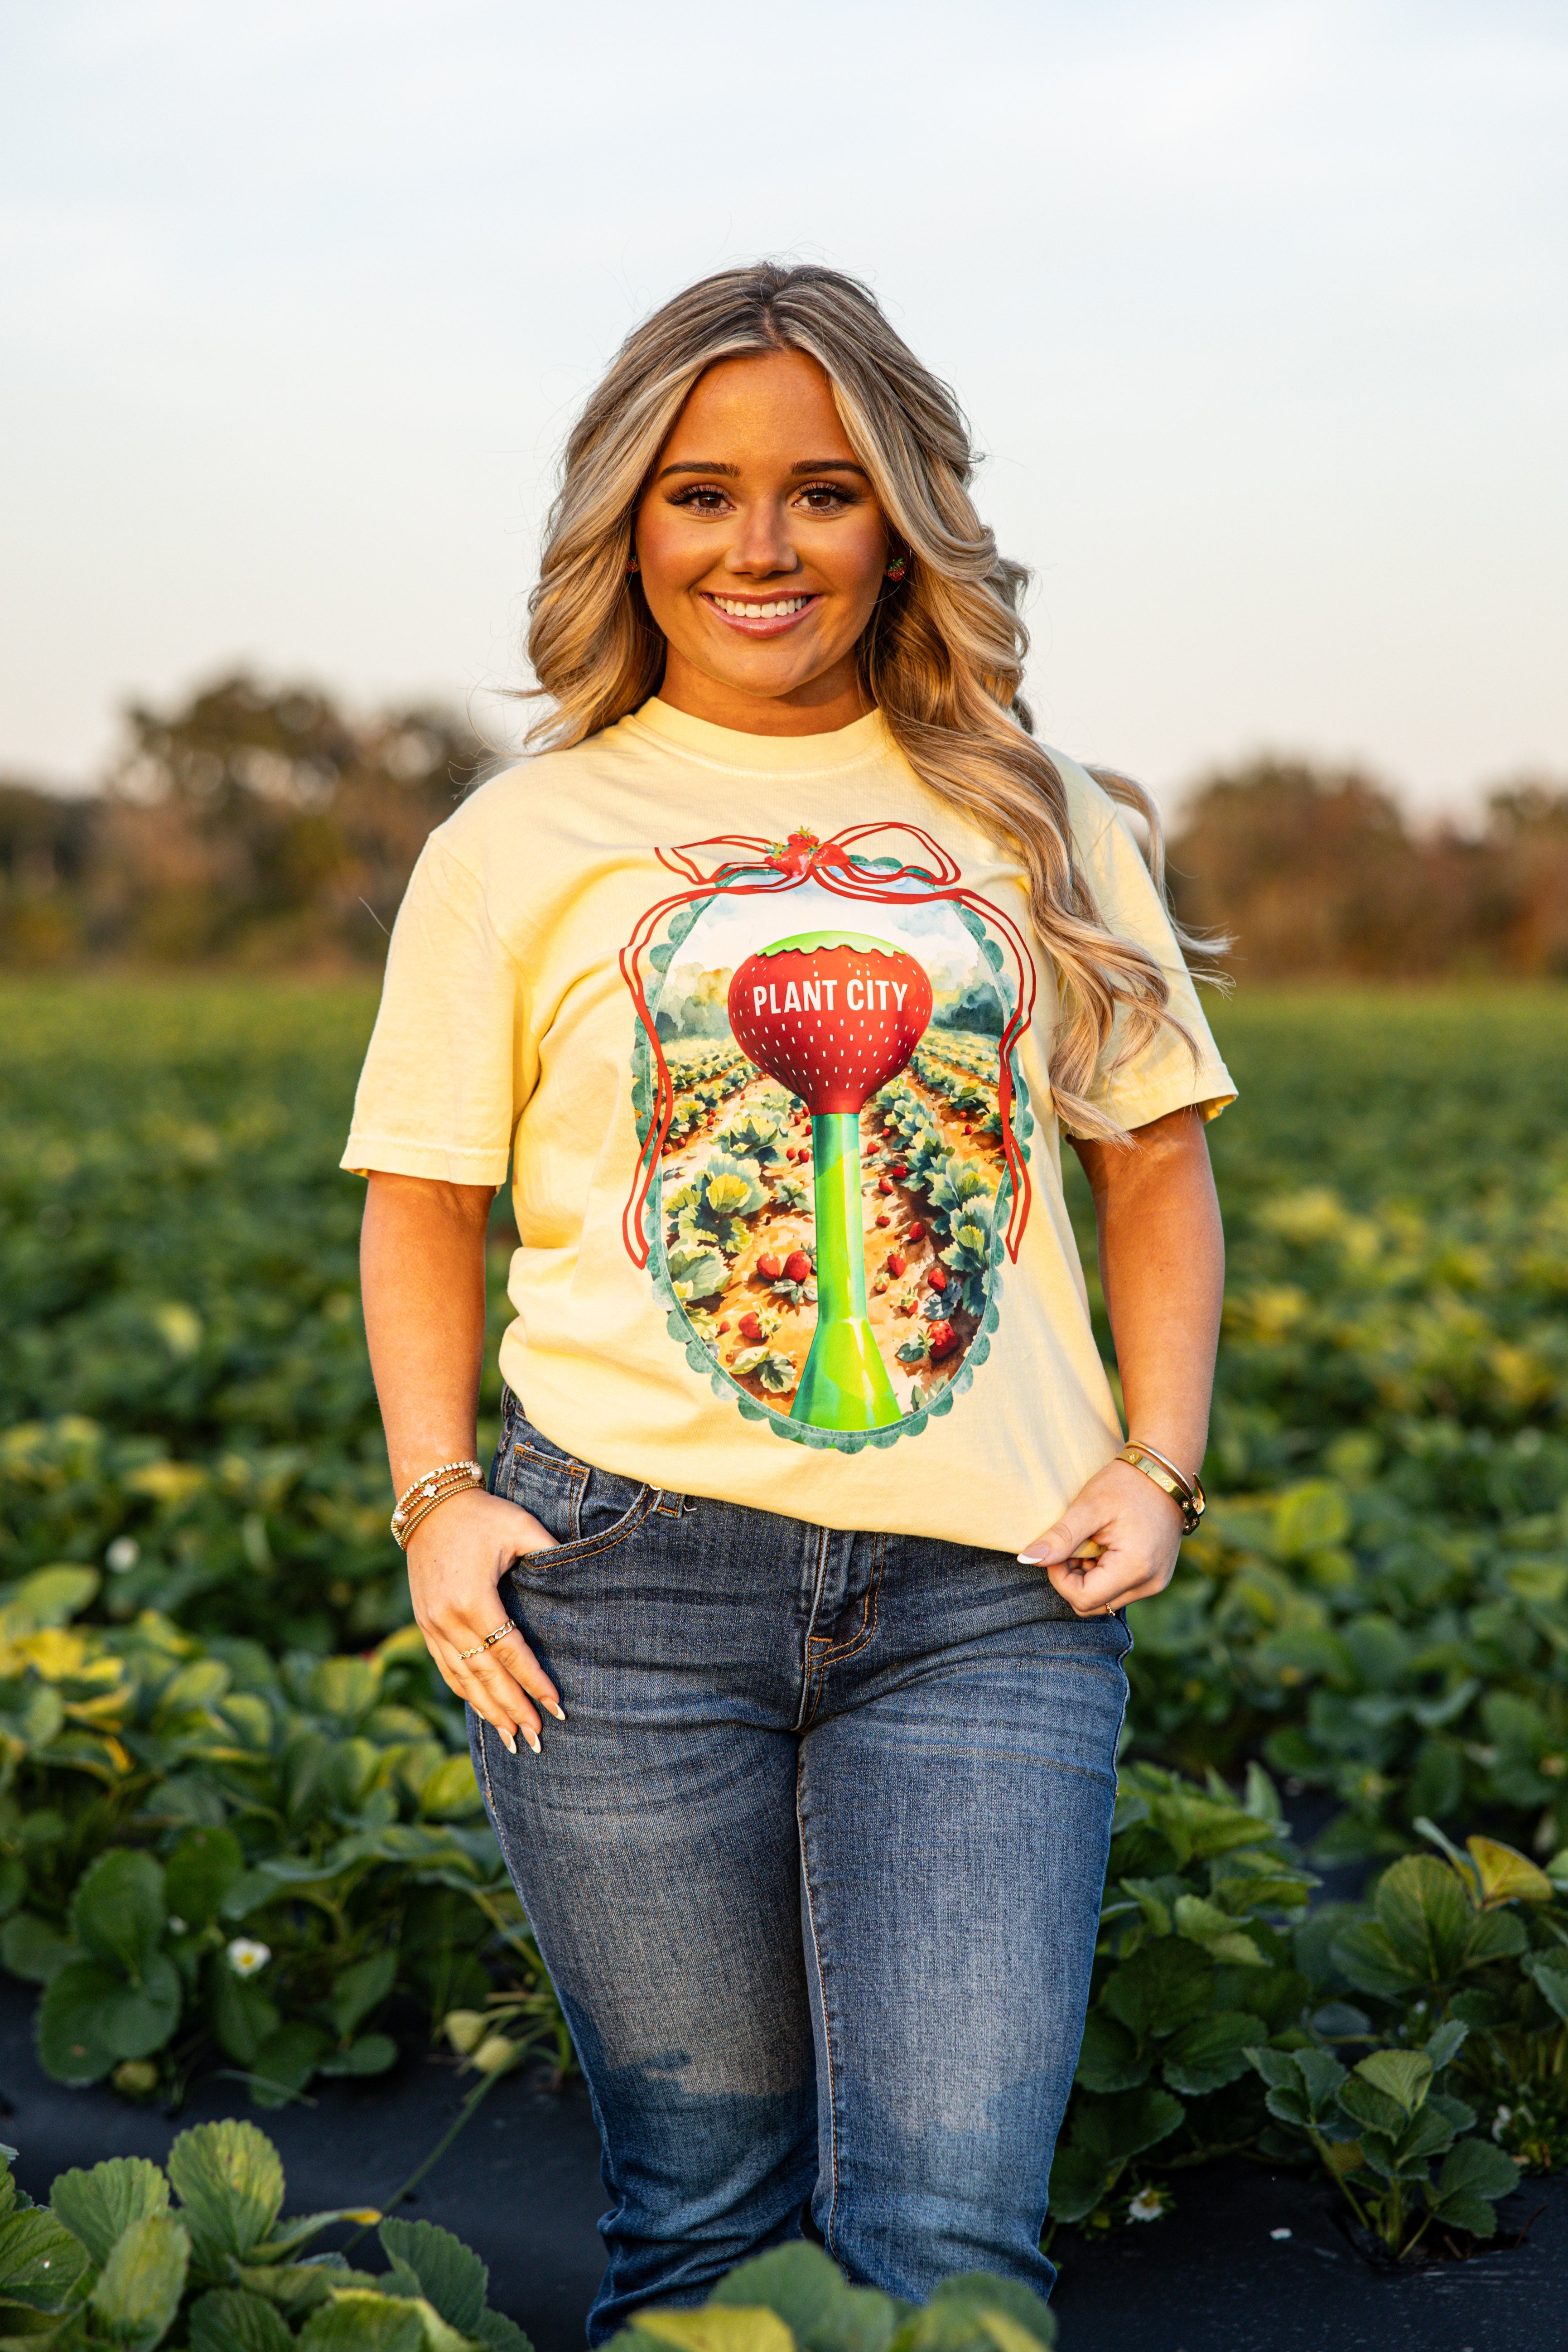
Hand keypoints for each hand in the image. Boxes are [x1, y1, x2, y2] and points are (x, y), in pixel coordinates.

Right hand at [405, 1488, 564, 1753]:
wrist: (430, 1504)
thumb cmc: (483, 1514)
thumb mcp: (520, 1526)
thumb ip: (550, 1551)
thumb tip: (586, 1570)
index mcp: (474, 1599)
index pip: (510, 1652)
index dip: (534, 1682)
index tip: (556, 1706)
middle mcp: (448, 1619)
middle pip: (486, 1676)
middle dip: (513, 1709)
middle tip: (538, 1739)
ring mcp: (432, 1625)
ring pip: (463, 1679)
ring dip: (488, 1710)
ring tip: (512, 1738)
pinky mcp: (424, 1624)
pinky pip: (447, 1668)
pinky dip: (466, 1692)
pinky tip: (482, 1710)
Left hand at [1017, 1458, 1184, 1617]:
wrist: (1164, 1473)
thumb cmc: (1126, 1484)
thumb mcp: (1088, 1507)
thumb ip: (1060, 1538)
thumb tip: (1026, 1560)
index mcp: (1136, 1568)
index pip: (1083, 1598)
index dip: (1060, 1577)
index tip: (1059, 1548)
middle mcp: (1150, 1584)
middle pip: (1093, 1605)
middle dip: (1073, 1579)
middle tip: (1073, 1544)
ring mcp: (1155, 1583)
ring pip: (1104, 1600)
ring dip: (1087, 1577)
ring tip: (1091, 1542)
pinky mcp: (1154, 1578)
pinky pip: (1118, 1590)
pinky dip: (1103, 1575)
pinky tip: (1103, 1547)